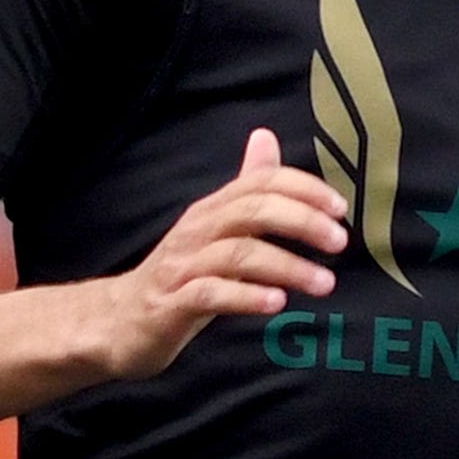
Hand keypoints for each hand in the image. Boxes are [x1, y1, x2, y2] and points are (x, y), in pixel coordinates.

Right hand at [100, 128, 348, 379]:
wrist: (118, 322)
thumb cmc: (179, 275)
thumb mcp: (214, 228)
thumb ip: (245, 189)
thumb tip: (266, 137)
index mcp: (211, 211)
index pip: (260, 184)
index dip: (304, 190)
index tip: (340, 208)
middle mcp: (196, 232)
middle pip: (252, 211)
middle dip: (302, 222)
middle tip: (339, 242)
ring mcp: (181, 267)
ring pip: (237, 254)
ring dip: (287, 266)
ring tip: (323, 282)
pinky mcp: (170, 304)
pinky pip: (209, 294)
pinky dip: (245, 296)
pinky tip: (275, 303)